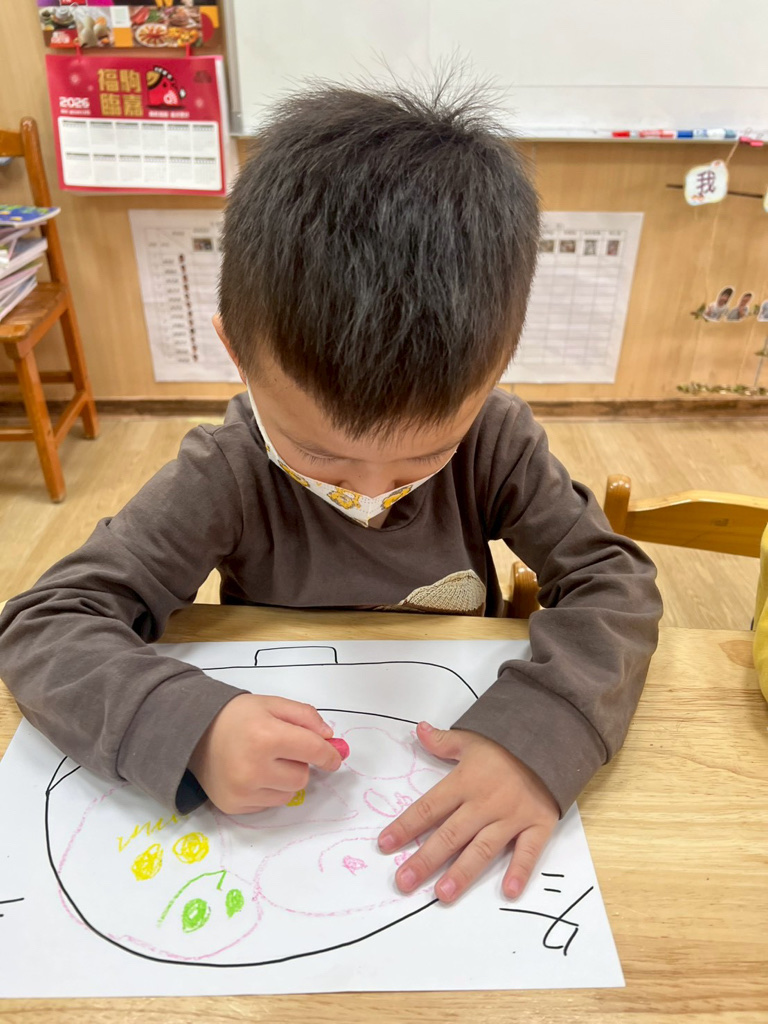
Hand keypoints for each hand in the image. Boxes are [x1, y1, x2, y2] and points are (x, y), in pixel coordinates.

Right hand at [188, 693, 341, 814]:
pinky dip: (269, 791)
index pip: (312, 751)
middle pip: (302, 777)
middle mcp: (253, 768)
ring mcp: (242, 791)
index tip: (334, 758)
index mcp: (265, 736)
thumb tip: (329, 738)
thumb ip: (305, 716)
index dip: (329, 754)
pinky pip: (269, 804)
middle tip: (282, 750)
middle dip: (299, 764)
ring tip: (265, 762)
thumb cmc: (237, 716)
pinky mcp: (234, 806)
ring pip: (288, 794)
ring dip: (285, 779)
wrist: (194, 732)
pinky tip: (253, 774)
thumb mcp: (272, 704)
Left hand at [378, 722, 558, 902]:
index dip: (406, 825)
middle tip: (404, 882)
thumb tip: (419, 730)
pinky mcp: (538, 825)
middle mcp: (485, 803)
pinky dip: (519, 871)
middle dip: (425, 859)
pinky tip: (508, 892)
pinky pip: (528, 851)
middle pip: (450, 834)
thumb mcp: (473, 738)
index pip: (430, 807)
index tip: (385, 844)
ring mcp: (512, 816)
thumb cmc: (507, 744)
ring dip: (462, 872)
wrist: (552, 740)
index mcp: (465, 782)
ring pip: (482, 848)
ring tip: (443, 894)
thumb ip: (444, 741)